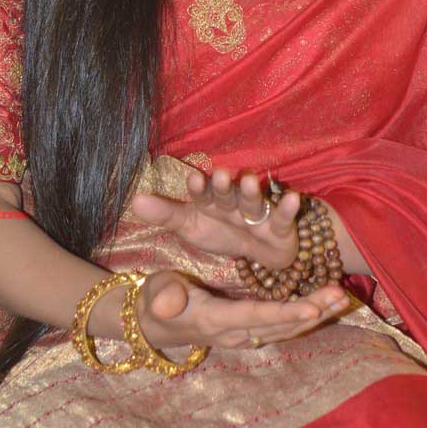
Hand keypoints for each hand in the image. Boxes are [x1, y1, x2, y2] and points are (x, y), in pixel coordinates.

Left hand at [131, 166, 302, 271]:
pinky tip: (292, 198)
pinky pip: (283, 217)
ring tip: (250, 180)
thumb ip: (166, 214)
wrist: (258, 252)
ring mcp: (258, 213)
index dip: (199, 188)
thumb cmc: (221, 232)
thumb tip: (134, 200)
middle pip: (229, 194)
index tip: (193, 180)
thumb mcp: (190, 226)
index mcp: (211, 202)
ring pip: (254, 202)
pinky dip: (287, 208)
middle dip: (225, 186)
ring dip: (253, 193)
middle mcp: (234, 203)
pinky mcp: (280, 226)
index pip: (202, 194)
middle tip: (221, 175)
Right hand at [137, 269, 349, 351]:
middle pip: (281, 325)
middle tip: (342, 295)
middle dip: (313, 311)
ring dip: (315, 314)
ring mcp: (242, 334)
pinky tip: (324, 305)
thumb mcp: (155, 292)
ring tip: (342, 298)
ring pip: (286, 328)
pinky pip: (280, 326)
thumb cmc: (153, 300)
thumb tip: (168, 302)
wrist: (149, 324)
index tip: (315, 306)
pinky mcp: (246, 330)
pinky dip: (304, 316)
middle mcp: (234, 332)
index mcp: (215, 320)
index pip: (257, 317)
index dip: (286, 313)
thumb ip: (164, 296)